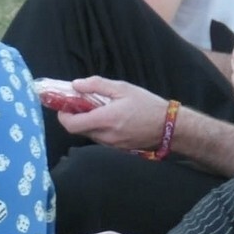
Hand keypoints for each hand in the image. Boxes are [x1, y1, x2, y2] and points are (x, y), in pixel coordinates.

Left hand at [53, 77, 170, 154]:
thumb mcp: (123, 88)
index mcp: (105, 120)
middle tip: (79, 104)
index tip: (64, 105)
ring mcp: (111, 145)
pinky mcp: (118, 149)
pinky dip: (98, 129)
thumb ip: (97, 85)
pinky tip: (108, 118)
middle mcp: (105, 136)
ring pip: (89, 135)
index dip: (62, 115)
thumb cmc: (148, 105)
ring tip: (96, 109)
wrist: (170, 127)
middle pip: (77, 130)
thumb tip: (76, 85)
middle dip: (74, 117)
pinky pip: (100, 139)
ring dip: (86, 123)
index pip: (71, 124)